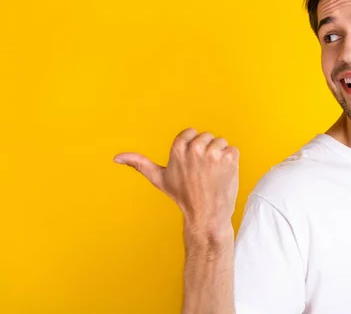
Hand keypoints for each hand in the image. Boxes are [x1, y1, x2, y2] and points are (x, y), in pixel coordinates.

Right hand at [113, 128, 239, 235]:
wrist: (206, 215)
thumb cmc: (183, 196)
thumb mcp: (159, 179)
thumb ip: (139, 164)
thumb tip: (116, 157)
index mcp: (178, 147)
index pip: (191, 133)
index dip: (193, 149)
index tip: (191, 166)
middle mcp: (195, 148)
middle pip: (207, 137)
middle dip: (207, 152)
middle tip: (202, 173)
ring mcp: (213, 153)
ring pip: (221, 142)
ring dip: (220, 157)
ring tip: (213, 175)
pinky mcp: (229, 158)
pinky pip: (234, 150)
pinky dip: (232, 162)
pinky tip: (224, 176)